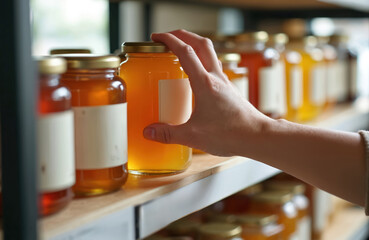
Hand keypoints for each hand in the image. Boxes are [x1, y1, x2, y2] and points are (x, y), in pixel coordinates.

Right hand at [143, 29, 269, 155]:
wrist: (257, 137)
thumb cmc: (230, 134)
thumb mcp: (193, 136)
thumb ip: (168, 134)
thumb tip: (149, 132)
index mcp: (204, 83)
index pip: (185, 52)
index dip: (169, 40)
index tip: (156, 37)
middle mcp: (216, 78)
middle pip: (201, 43)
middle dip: (183, 34)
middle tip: (168, 37)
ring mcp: (224, 82)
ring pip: (210, 53)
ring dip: (195, 46)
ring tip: (181, 51)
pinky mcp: (229, 90)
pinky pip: (214, 67)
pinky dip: (203, 62)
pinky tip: (197, 76)